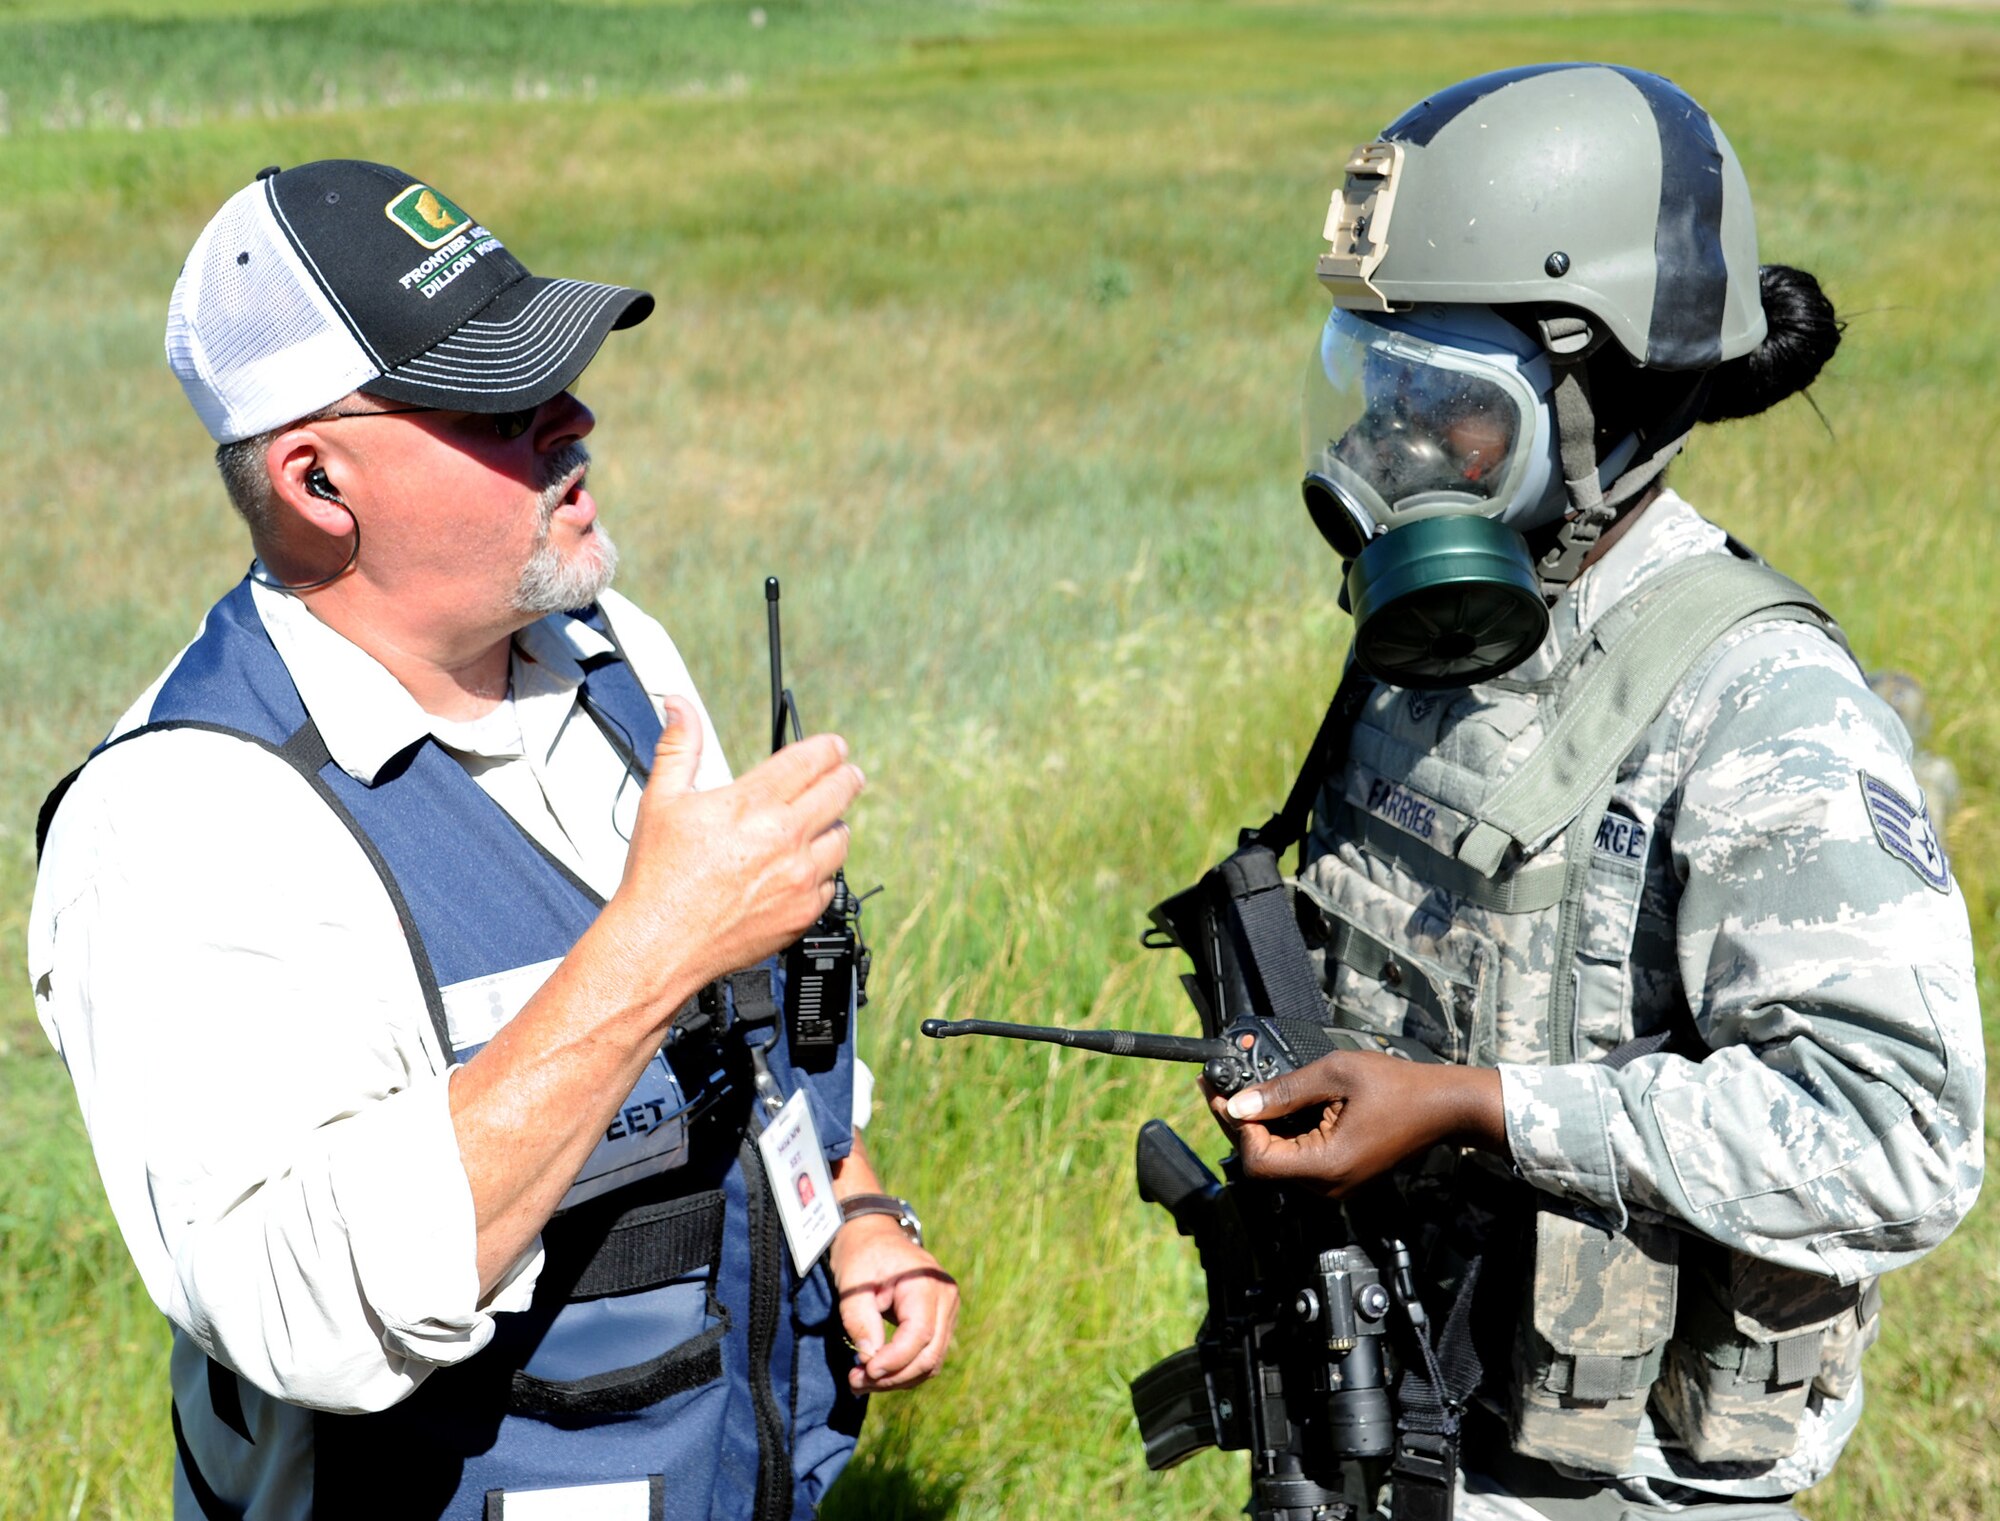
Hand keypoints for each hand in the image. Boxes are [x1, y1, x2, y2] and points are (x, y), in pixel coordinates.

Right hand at [603, 696, 863, 1001]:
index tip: (834, 747)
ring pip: (843, 837)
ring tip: (821, 823)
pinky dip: (823, 871)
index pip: (812, 759)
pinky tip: (803, 868)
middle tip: (846, 775)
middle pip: (841, 791)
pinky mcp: (803, 912)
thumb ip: (679, 746)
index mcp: (753, 804)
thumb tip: (679, 706)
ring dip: (834, 825)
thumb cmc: (659, 878)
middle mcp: (784, 838)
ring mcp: (799, 878)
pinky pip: (832, 882)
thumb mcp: (661, 800)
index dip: (829, 748)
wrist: (660, 944)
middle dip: (846, 777)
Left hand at [828, 1216, 958, 1392]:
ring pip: (931, 1361)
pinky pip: (928, 1354)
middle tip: (855, 1383)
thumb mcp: (852, 1285)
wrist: (875, 1236)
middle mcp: (946, 1298)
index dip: (894, 1360)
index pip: (919, 1334)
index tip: (864, 1371)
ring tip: (861, 1381)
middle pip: (929, 1354)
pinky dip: (904, 1369)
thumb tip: (869, 1360)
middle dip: (892, 1377)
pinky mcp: (941, 1321)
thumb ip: (860, 1321)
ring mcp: (948, 1310)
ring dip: (897, 1379)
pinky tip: (877, 1374)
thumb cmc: (862, 1256)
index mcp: (926, 1282)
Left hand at [1204, 1050, 1505, 1195]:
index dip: (1236, 1126)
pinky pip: (1297, 1159)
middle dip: (1239, 1123)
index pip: (1258, 1160)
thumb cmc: (1399, 1088)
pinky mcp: (1339, 1175)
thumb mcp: (1334, 1075)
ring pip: (1278, 1161)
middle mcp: (1327, 1184)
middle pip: (1263, 1163)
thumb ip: (1283, 1091)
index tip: (1223, 1094)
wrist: (1443, 1107)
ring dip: (1258, 1128)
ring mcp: (1334, 1183)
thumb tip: (1239, 1103)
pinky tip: (1272, 1106)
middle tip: (1219, 1087)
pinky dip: (1280, 1133)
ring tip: (1242, 1091)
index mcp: (1326, 1165)